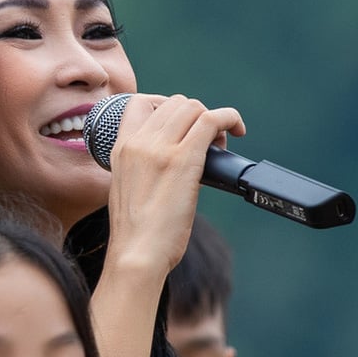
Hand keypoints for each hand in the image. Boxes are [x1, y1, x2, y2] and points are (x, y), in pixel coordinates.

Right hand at [105, 93, 245, 274]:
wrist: (136, 253)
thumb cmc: (136, 234)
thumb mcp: (128, 189)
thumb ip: (144, 167)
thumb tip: (174, 162)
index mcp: (121, 148)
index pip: (140, 103)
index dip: (167, 107)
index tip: (181, 126)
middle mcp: (138, 142)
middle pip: (174, 103)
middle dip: (196, 116)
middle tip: (208, 142)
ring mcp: (159, 148)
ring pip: (193, 108)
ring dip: (213, 120)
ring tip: (219, 146)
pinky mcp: (183, 159)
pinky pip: (211, 120)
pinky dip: (229, 118)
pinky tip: (237, 130)